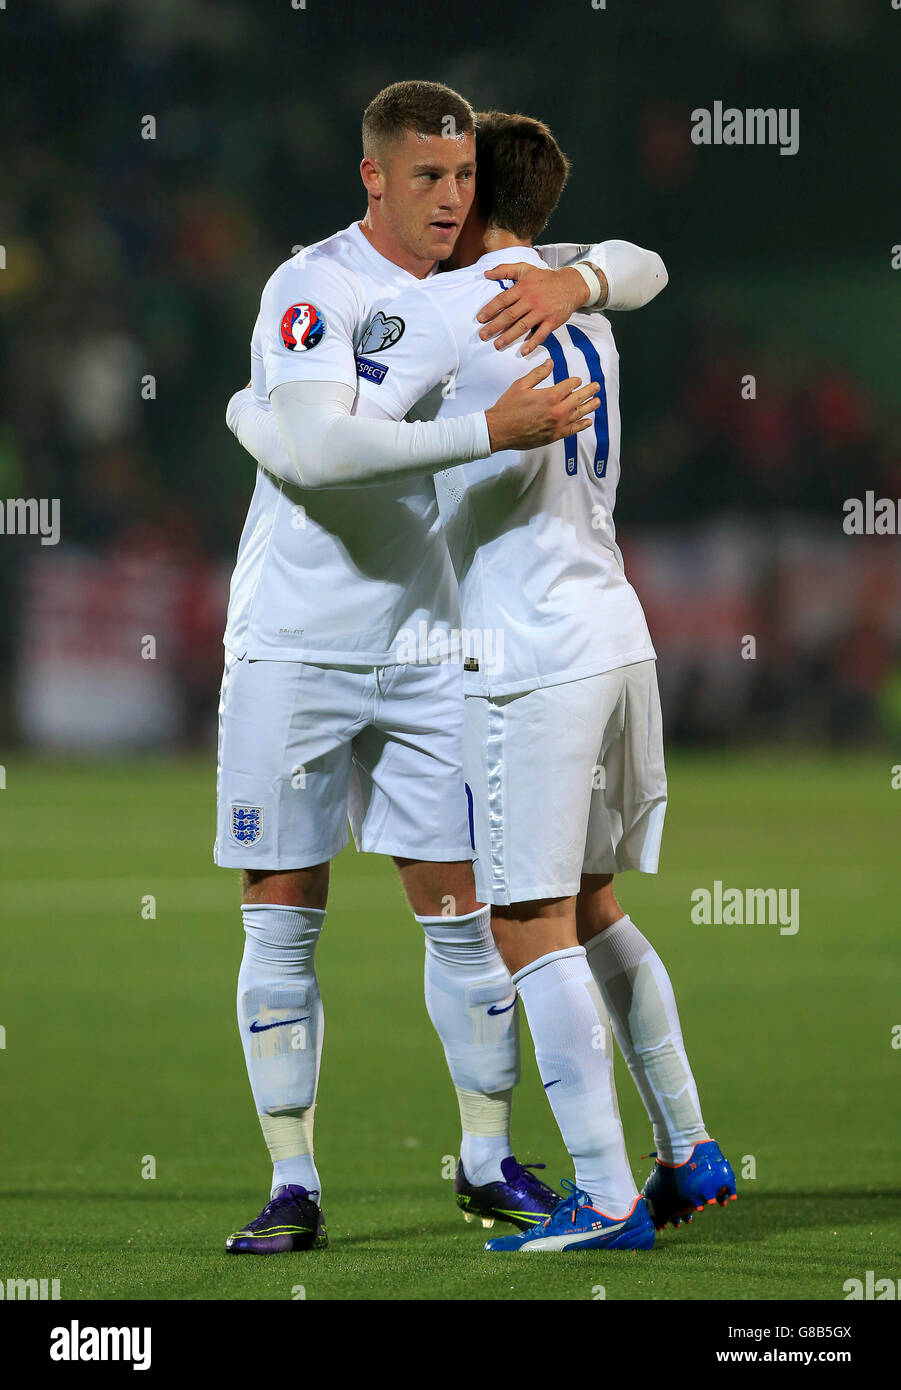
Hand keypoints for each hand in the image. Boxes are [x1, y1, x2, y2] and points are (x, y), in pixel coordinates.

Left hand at [477, 264, 601, 353]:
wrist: (571, 284)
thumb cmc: (545, 278)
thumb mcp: (525, 269)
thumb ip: (505, 270)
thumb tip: (486, 273)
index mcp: (523, 288)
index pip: (503, 300)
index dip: (490, 309)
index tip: (480, 319)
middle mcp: (531, 300)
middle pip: (509, 315)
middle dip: (494, 326)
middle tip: (483, 336)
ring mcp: (542, 311)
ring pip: (522, 326)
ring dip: (508, 337)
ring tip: (497, 345)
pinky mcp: (552, 321)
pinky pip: (541, 334)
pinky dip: (532, 343)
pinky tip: (523, 351)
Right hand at [485, 357, 599, 452]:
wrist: (499, 430)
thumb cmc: (508, 408)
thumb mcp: (521, 385)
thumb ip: (538, 373)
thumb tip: (550, 363)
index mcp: (550, 395)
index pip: (569, 385)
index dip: (575, 381)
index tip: (577, 380)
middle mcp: (557, 410)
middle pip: (578, 398)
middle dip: (589, 391)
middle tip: (596, 387)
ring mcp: (557, 424)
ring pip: (579, 414)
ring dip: (590, 406)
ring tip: (597, 401)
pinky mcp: (554, 436)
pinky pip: (573, 430)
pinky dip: (582, 425)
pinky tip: (588, 421)